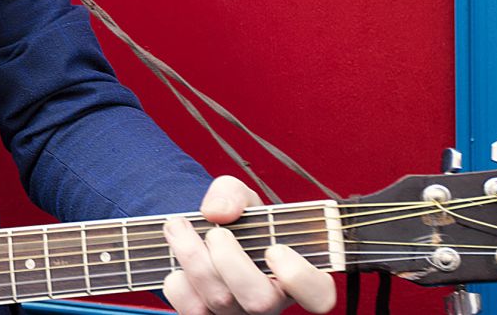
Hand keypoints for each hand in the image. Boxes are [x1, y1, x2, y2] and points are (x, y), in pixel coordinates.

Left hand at [160, 176, 335, 314]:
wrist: (204, 239)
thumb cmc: (237, 224)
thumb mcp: (242, 199)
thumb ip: (232, 193)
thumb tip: (217, 212)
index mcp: (294, 274)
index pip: (318, 295)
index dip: (300, 277)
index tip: (275, 249)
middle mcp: (269, 301)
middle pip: (259, 300)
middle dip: (230, 260)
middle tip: (216, 232)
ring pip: (220, 302)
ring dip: (192, 258)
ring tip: (178, 227)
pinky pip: (191, 309)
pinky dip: (178, 282)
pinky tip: (178, 260)